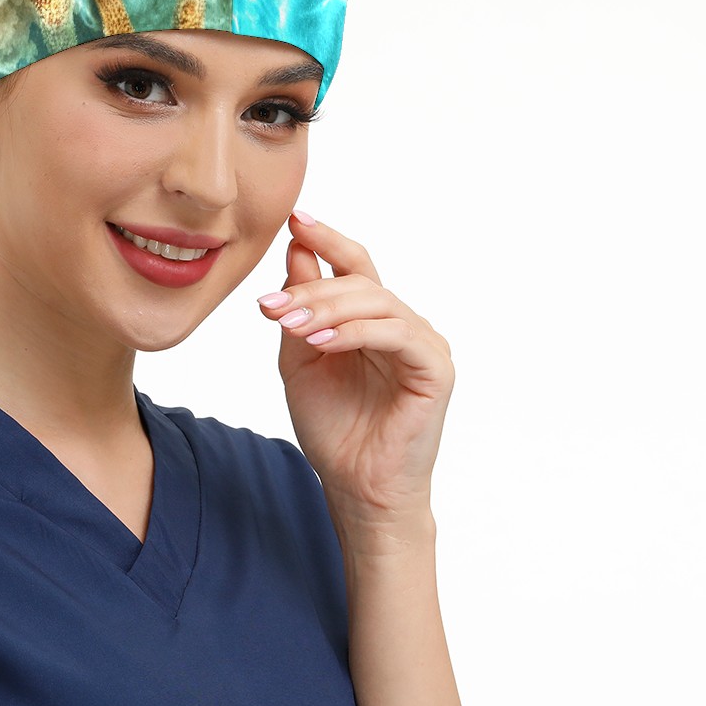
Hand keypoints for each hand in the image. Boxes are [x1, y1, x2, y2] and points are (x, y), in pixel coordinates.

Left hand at [256, 211, 454, 537]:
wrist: (355, 486)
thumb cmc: (333, 428)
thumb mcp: (301, 358)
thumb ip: (300, 308)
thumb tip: (295, 251)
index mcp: (371, 320)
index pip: (353, 264)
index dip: (326, 238)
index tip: (294, 218)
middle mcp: (401, 324)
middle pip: (359, 281)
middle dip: (311, 287)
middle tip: (270, 305)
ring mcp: (422, 344)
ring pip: (375, 302)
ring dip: (327, 308)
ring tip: (289, 324)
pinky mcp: (435, 369)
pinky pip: (395, 335)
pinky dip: (355, 333)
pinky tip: (321, 343)